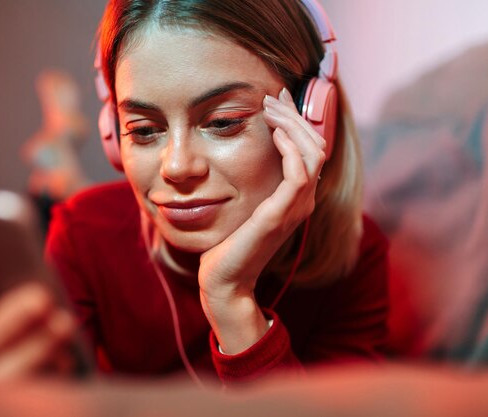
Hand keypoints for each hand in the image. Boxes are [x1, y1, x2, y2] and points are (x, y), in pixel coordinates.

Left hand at [198, 88, 325, 352]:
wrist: (225, 278)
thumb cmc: (230, 242)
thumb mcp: (245, 204)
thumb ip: (255, 182)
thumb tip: (248, 156)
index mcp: (296, 197)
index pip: (312, 149)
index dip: (300, 120)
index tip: (279, 98)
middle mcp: (302, 201)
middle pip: (317, 145)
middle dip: (296, 115)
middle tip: (274, 96)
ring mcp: (295, 208)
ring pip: (313, 153)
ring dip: (293, 125)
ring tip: (272, 107)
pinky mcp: (281, 215)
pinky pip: (299, 174)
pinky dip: (291, 149)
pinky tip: (273, 134)